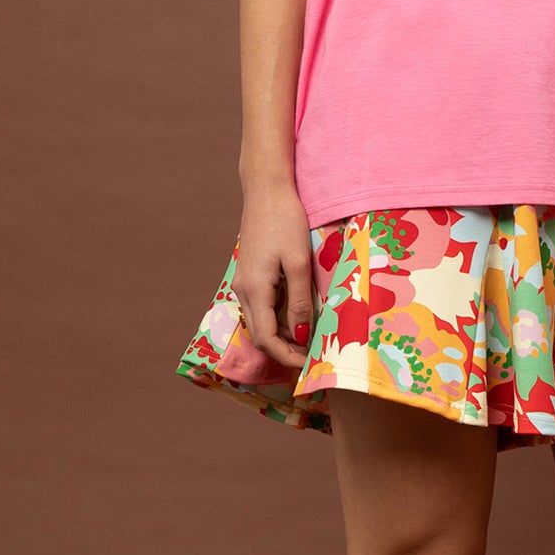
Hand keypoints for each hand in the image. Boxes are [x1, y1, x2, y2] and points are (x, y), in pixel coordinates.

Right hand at [234, 181, 318, 369]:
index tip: (309, 364)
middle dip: (284, 351)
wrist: (266, 190)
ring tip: (309, 339)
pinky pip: (261, 307)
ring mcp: (243, 282)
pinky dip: (278, 319)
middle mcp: (243, 290)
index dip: (287, 356)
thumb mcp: (299, 262)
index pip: (267, 339)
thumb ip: (300, 300)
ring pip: (260, 322)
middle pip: (260, 335)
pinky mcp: (248, 275)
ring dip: (282, 335)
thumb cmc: (285, 221)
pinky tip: (298, 315)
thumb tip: (303, 335)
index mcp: (254, 289)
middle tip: (312, 357)